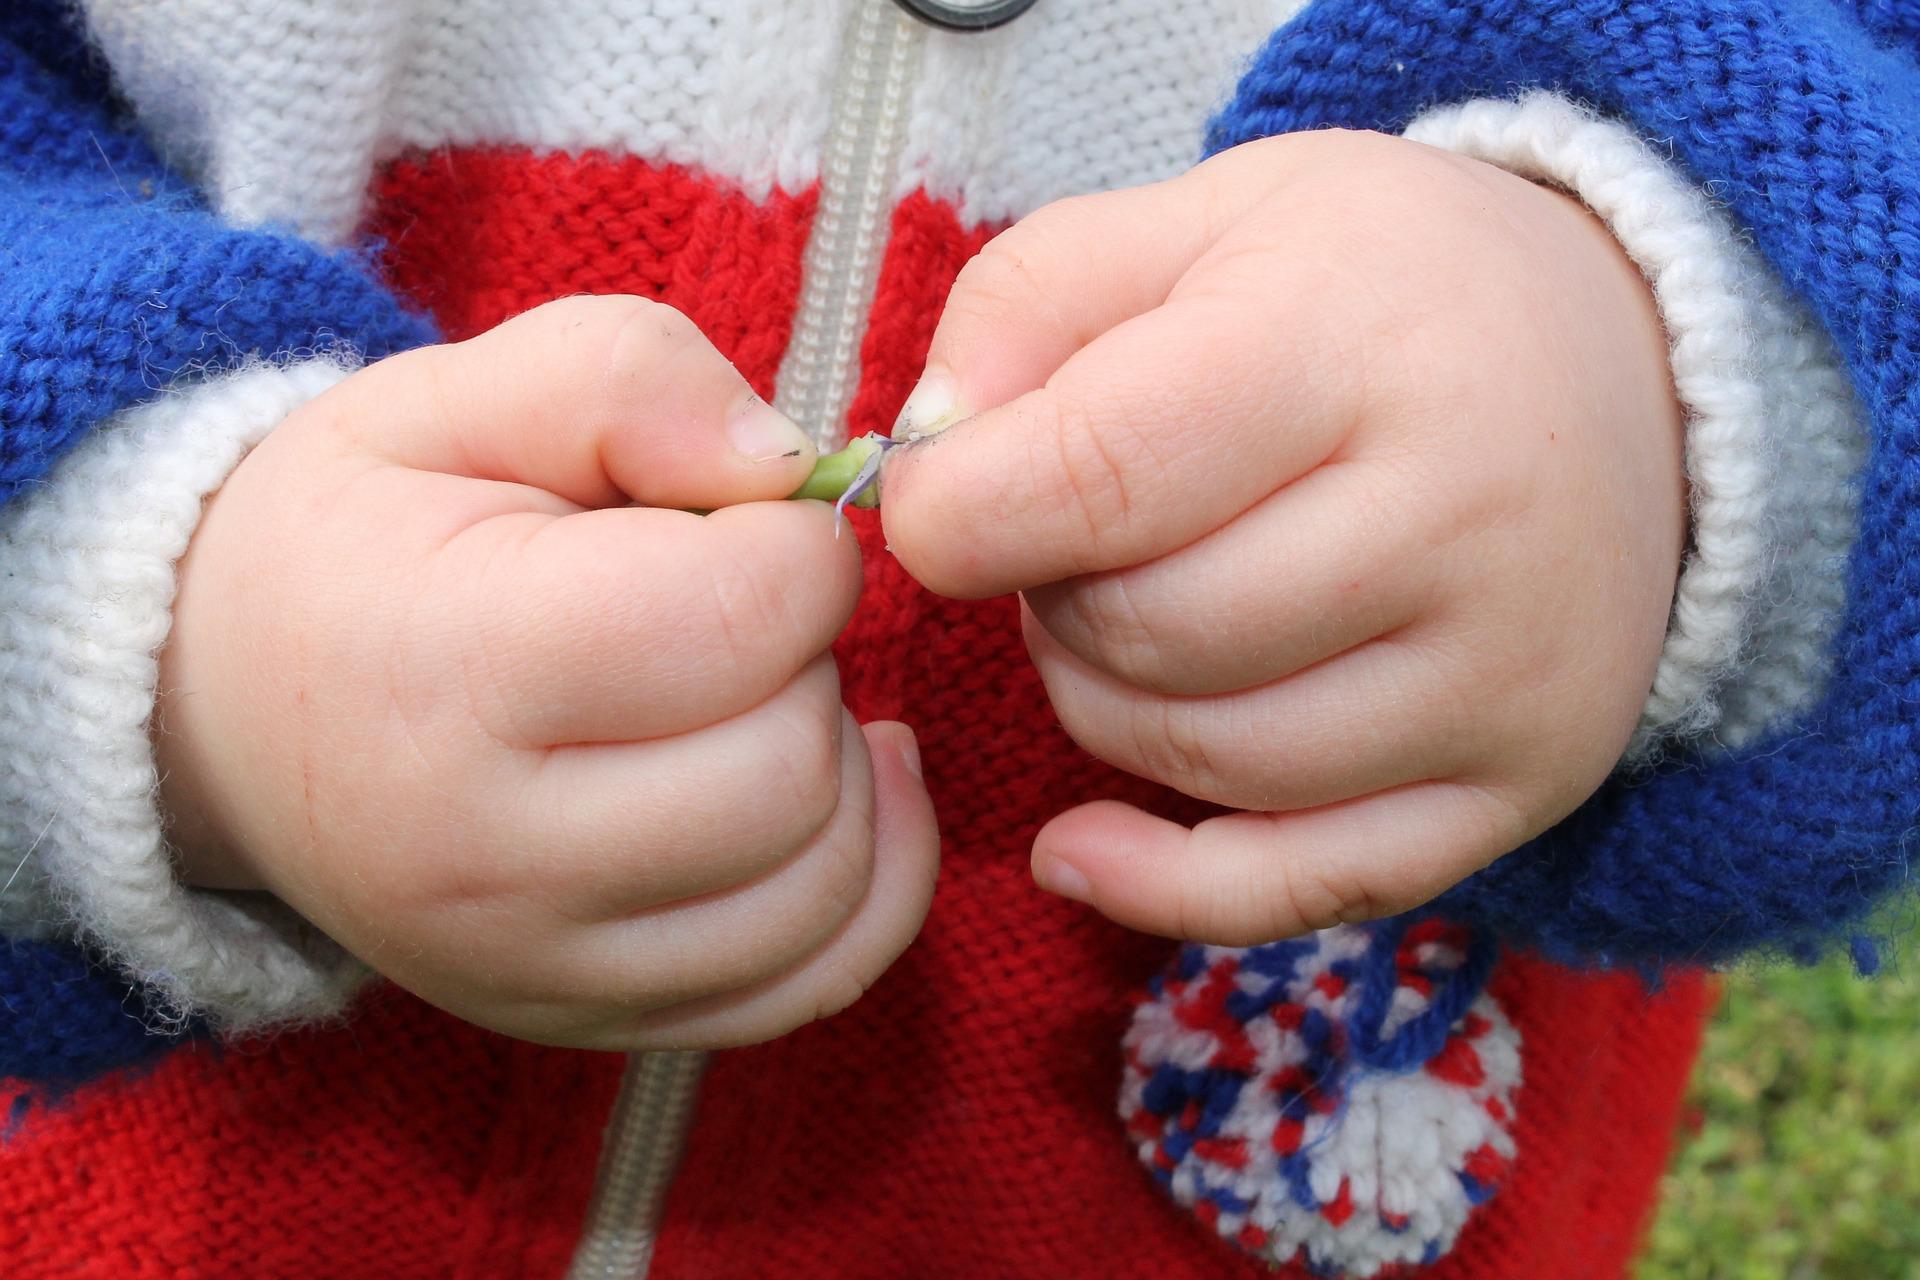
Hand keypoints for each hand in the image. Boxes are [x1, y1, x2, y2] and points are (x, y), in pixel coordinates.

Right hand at [156, 297, 939, 1048]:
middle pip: (791, 765)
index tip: (742, 527)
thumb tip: (802, 470)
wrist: (224, 710)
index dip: (794, 546)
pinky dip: (870, 878)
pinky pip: (816, 978)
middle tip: (729, 616)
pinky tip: (835, 789)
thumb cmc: (363, 536)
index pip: (738, 616)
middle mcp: (486, 858)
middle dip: (808, 661)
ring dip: (839, 770)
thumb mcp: (454, 397)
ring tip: (756, 699)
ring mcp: (536, 967)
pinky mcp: (587, 1022)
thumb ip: (629, 380)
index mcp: (446, 667)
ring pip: (826, 883)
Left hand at [882, 130, 1682, 945]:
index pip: (1102, 474)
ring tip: (1138, 603)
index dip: (960, 513)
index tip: (932, 505)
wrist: (1628, 368)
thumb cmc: (1377, 289)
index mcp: (1355, 342)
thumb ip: (1029, 304)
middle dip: (1053, 595)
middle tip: (1077, 533)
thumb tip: (922, 461)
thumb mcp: (1202, 217)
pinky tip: (1079, 848)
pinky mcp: (1519, 783)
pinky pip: (1302, 887)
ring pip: (1201, 758)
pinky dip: (1162, 884)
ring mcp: (1506, 674)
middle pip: (1145, 633)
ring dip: (1105, 697)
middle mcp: (1459, 519)